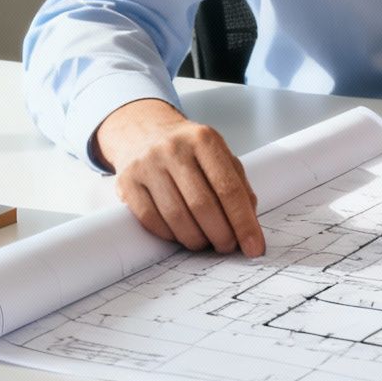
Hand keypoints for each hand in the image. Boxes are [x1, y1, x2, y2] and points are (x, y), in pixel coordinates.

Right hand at [94, 98, 264, 256]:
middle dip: (221, 235)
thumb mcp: (218, 156)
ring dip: (196, 239)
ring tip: (205, 242)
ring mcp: (147, 164)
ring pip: (176, 216)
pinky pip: (151, 220)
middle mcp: (174, 149)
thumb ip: (238, 186)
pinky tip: (181, 234)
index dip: (244, 223)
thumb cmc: (189, 151)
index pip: (229, 188)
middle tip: (227, 246)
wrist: (144, 133)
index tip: (253, 247)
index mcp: (204, 140)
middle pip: (202, 205)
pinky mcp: (127, 182)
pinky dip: (170, 235)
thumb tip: (250, 225)